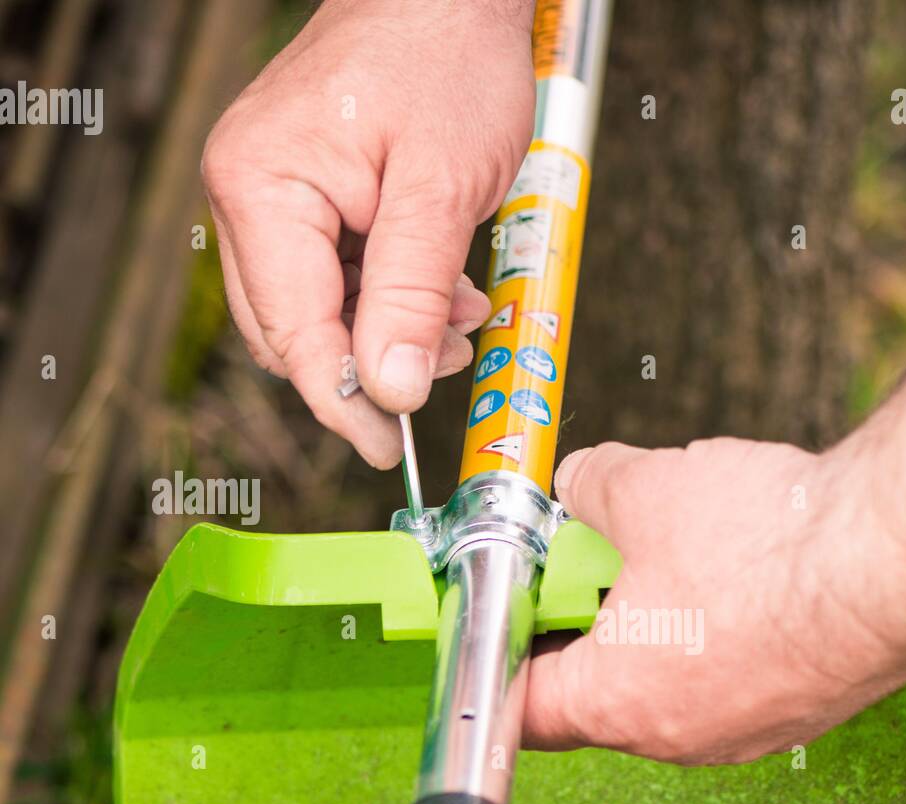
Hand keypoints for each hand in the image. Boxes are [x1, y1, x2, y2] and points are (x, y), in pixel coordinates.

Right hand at [201, 0, 535, 466]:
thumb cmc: (446, 56)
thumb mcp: (441, 188)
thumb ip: (410, 295)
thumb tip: (389, 391)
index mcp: (263, 188)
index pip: (295, 335)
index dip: (344, 402)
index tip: (390, 448)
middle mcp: (250, 194)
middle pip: (295, 333)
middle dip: (372, 365)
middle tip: (445, 363)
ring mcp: (274, 196)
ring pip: (321, 313)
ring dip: (390, 334)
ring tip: (458, 312)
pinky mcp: (308, 199)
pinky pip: (338, 280)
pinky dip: (391, 301)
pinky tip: (443, 291)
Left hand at [524, 438, 905, 763]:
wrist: (897, 564)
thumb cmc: (771, 546)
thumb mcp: (644, 488)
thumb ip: (589, 488)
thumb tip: (581, 483)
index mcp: (616, 702)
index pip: (526, 711)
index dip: (509, 657)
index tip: (518, 618)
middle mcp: (677, 738)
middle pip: (601, 698)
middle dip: (591, 631)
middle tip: (600, 567)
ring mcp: (744, 735)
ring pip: (673, 691)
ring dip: (661, 637)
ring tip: (681, 562)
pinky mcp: (799, 716)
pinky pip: (735, 684)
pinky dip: (722, 642)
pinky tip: (745, 580)